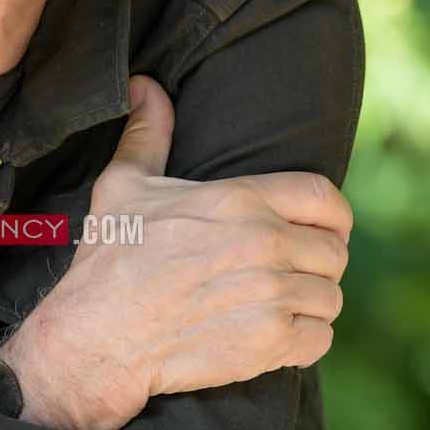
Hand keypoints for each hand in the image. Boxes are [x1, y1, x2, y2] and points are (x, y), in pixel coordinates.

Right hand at [4, 74, 351, 429]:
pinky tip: (277, 338)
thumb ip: (148, 134)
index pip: (324, 199)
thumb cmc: (108, 261)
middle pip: (333, 251)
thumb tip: (144, 86)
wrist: (95, 338)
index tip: (322, 231)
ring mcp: (270, 295)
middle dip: (318, 265)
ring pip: (329, 298)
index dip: (332, 217)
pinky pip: (320, 340)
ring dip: (310, 305)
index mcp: (240, 200)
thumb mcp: (123, 186)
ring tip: (280, 307)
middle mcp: (263, 244)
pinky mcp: (268, 343)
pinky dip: (304, 342)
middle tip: (291, 275)